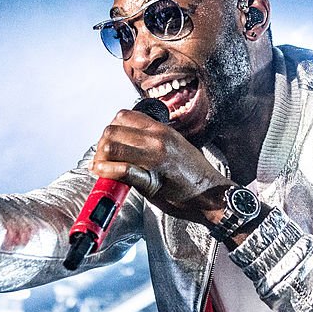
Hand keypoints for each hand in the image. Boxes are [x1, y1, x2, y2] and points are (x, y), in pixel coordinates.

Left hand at [91, 109, 231, 224]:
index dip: (111, 130)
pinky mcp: (152, 179)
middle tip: (101, 159)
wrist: (212, 196)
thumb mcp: (175, 146)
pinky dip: (107, 172)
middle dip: (101, 145)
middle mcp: (157, 138)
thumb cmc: (195, 175)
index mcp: (162, 129)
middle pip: (111, 130)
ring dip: (100, 158)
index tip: (109, 144)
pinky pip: (121, 169)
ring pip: (111, 146)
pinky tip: (104, 176)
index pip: (123, 116)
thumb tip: (127, 145)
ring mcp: (154, 157)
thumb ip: (151, 142)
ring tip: (101, 169)